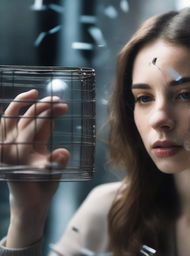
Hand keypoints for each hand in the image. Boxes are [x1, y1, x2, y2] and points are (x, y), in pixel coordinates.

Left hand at [0, 89, 69, 246]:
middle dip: (40, 106)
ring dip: (20, 104)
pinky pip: (14, 125)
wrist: (28, 201)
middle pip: (23, 118)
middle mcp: (10, 147)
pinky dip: (20, 114)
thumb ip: (57, 165)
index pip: (33, 126)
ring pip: (10, 119)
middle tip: (57, 99)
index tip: (62, 105)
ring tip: (33, 93)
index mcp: (19, 154)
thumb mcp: (52, 179)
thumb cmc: (41, 190)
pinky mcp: (13, 146)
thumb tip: (62, 151)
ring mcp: (9, 145)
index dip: (48, 114)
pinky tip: (31, 107)